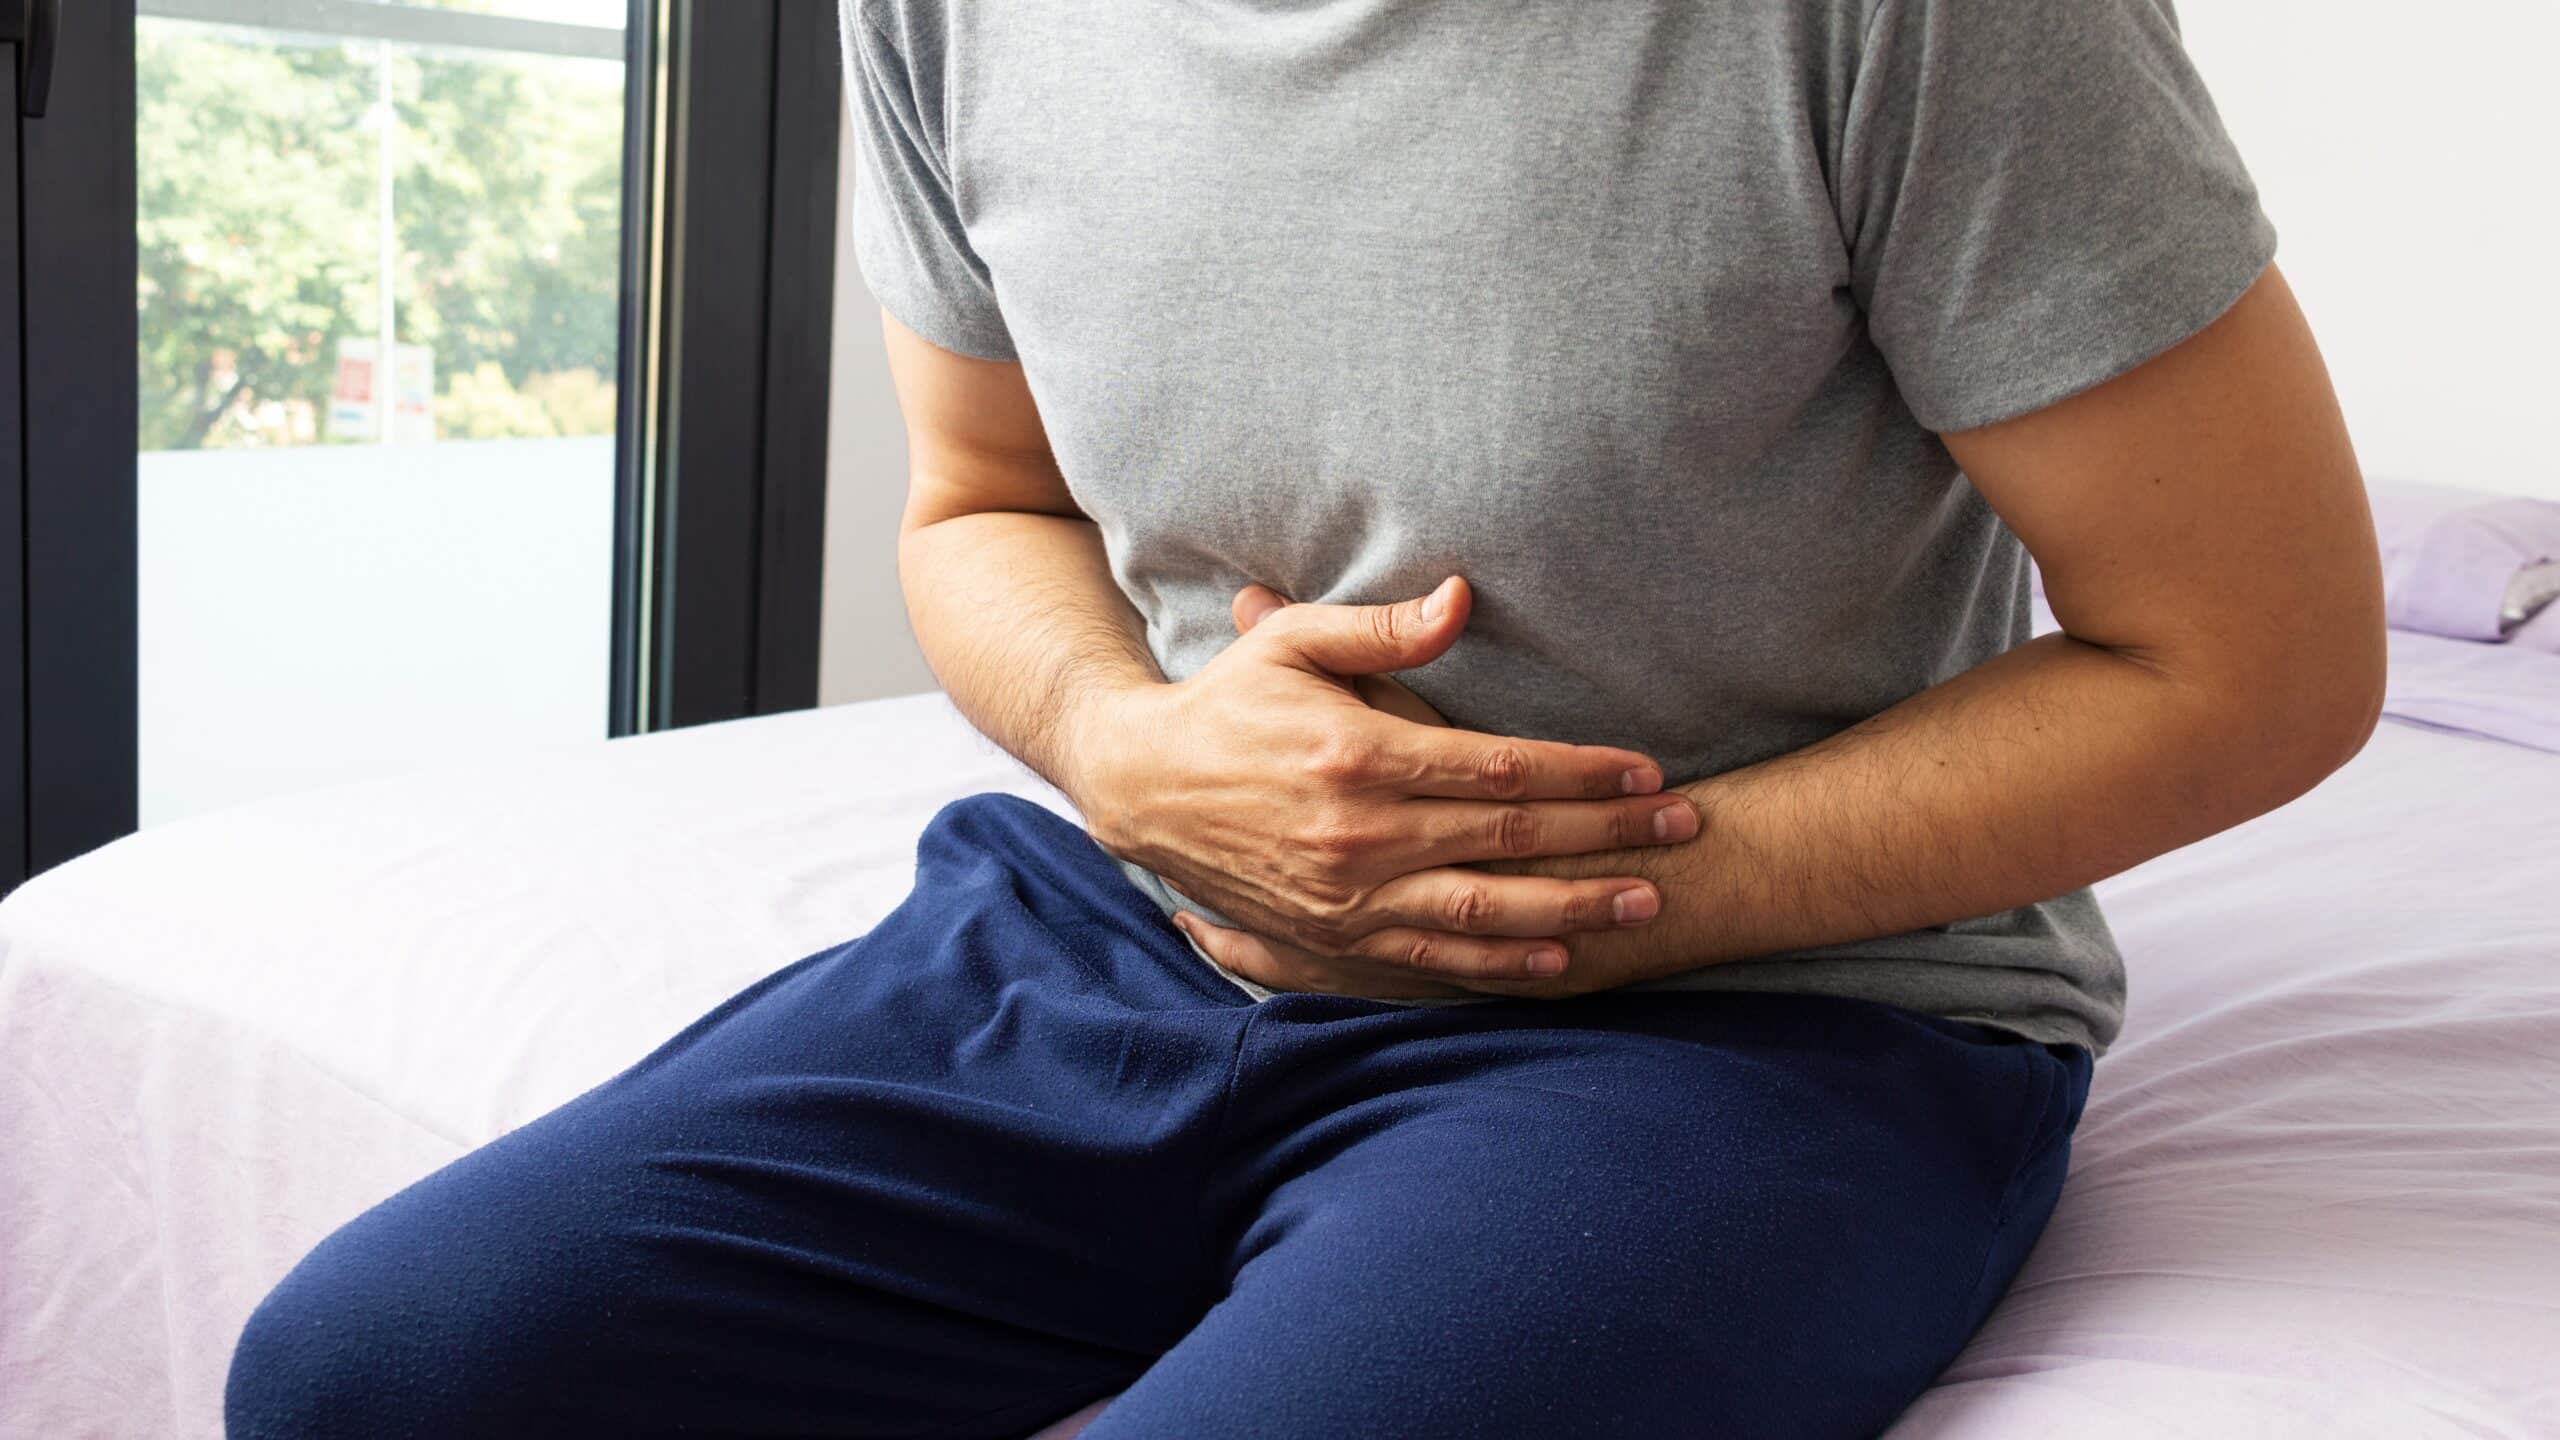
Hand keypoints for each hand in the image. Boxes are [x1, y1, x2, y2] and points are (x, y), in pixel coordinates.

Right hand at [1179, 586, 1626, 1000]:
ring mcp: (1349, 895)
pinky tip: (1556, 956)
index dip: (1584, 771)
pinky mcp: (1333, 936)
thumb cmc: (1226, 703)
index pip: (1500, 767)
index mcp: (1360, 757)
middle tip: (1684, 831)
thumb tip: (1463, 599)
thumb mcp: (1291, 643)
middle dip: (1608, 835)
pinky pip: (1431, 959)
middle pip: (1512, 838)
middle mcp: (1362, 835)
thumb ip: (1383, 630)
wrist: (1140, 789)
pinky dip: (1498, 963)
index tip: (1648, 772)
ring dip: (1573, 906)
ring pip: (1484, 910)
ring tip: (1643, 900)